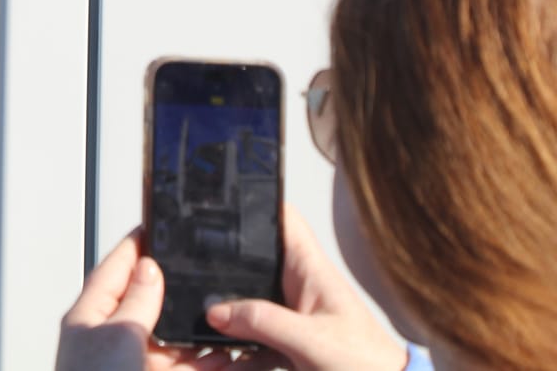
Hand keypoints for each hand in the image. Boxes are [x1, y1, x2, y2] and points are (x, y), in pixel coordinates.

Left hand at [56, 231, 221, 370]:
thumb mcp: (117, 337)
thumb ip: (136, 303)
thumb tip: (149, 268)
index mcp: (90, 317)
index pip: (114, 269)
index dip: (135, 245)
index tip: (153, 226)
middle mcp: (113, 337)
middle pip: (149, 302)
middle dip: (176, 290)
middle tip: (201, 271)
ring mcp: (135, 361)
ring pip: (174, 338)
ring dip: (200, 329)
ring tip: (225, 314)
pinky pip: (189, 366)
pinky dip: (210, 359)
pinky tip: (228, 352)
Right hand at [202, 203, 405, 370]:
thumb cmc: (369, 365)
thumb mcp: (313, 342)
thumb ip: (263, 321)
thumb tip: (217, 310)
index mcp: (311, 271)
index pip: (282, 220)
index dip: (254, 203)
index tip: (216, 203)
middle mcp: (297, 289)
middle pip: (248, 266)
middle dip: (216, 276)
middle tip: (187, 284)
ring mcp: (291, 318)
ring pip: (243, 310)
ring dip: (219, 327)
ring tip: (197, 345)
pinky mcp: (288, 346)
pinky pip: (249, 344)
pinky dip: (231, 355)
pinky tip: (216, 365)